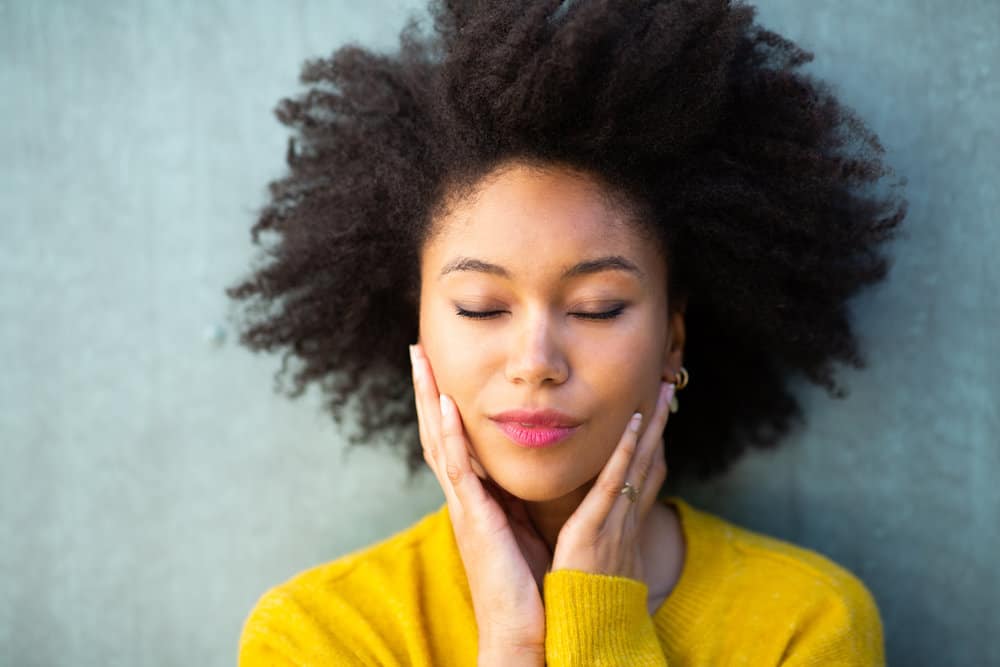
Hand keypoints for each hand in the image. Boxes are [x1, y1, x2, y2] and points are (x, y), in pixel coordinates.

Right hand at [409, 343, 546, 664]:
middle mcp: (463, 498)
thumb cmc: (528, 585)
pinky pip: (458, 471)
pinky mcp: (474, 521)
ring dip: (429, 400)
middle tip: (417, 350)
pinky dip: (450, 436)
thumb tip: (522, 471)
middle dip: (426, 390)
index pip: (454, 440)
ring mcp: (464, 508)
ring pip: (439, 443)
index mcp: (476, 498)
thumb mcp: (523, 528)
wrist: (523, 632)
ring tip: (421, 362)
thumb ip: (516, 498)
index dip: (444, 402)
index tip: (440, 366)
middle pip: (437, 433)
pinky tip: (446, 406)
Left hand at [551, 381, 673, 583]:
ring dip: (652, 425)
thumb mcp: (595, 560)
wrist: (581, 632)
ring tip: (660, 390)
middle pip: (649, 460)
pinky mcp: (595, 528)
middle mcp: (625, 518)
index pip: (642, 474)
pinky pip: (614, 483)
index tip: (655, 412)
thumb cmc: (582, 600)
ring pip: (639, 463)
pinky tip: (636, 425)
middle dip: (659, 423)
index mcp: (622, 524)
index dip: (651, 442)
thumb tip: (591, 522)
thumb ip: (596, 535)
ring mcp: (614, 522)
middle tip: (667, 386)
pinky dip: (627, 452)